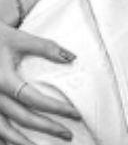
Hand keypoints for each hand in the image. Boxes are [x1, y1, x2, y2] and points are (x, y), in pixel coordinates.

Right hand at [0, 23, 79, 143]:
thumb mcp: (20, 39)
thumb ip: (46, 47)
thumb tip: (72, 57)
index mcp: (3, 80)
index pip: (34, 99)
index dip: (56, 108)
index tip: (75, 114)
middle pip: (22, 118)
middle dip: (47, 128)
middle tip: (68, 135)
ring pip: (3, 131)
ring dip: (22, 142)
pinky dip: (5, 139)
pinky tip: (18, 144)